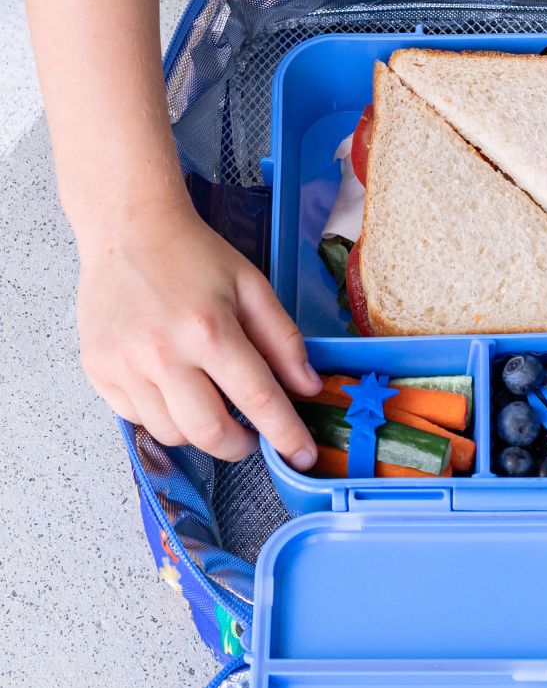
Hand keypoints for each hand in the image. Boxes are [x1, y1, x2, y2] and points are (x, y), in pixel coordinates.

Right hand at [78, 200, 322, 467]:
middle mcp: (163, 353)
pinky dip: (162, 415)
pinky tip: (173, 386)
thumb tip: (307, 387)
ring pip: (171, 434)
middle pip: (209, 432)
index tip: (301, 457)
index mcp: (209, 329)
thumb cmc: (193, 254)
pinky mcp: (99, 371)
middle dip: (239, 446)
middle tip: (251, 437)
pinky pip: (137, 418)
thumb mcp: (252, 285)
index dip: (285, 434)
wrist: (129, 230)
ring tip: (209, 401)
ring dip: (199, 431)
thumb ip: (283, 339)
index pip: (257, 398)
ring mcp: (125, 365)